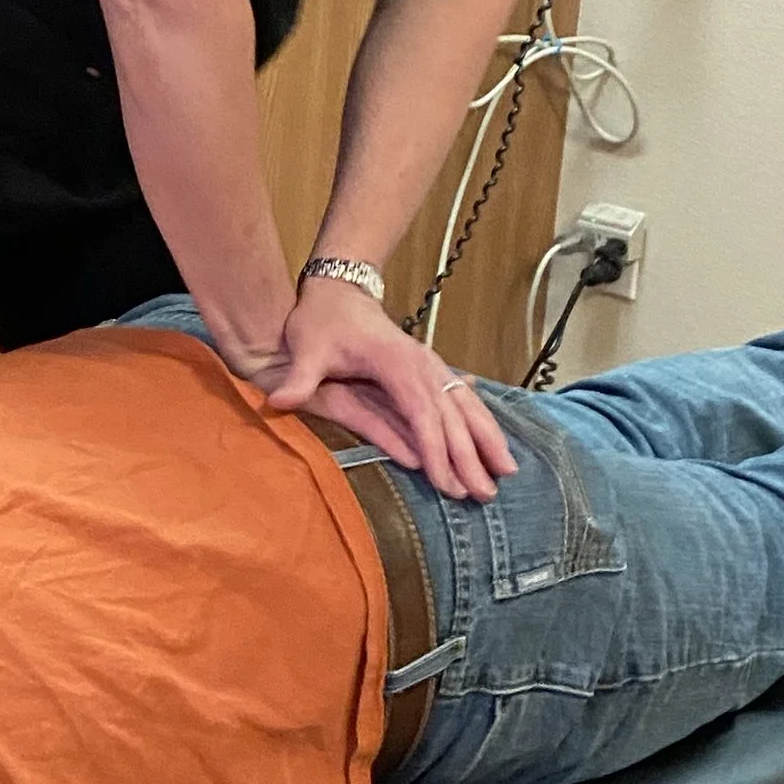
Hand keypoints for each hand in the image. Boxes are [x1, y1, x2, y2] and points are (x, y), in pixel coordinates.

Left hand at [265, 281, 515, 503]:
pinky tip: (496, 442)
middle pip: (452, 416)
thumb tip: (278, 401)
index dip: (435, 450)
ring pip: (466, 406)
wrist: (337, 289)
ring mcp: (430, 365)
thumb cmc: (321, 320)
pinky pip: (462, 399)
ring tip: (506, 472)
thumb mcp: (305, 347)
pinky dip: (481, 421)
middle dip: (470, 456)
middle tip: (486, 494)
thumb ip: (298, 377)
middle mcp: (422, 365)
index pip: (422, 413)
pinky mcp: (431, 369)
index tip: (447, 483)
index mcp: (397, 363)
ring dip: (487, 439)